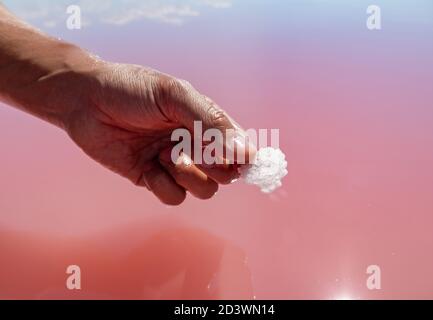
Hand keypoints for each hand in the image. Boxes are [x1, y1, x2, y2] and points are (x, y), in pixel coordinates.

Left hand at [62, 61, 254, 204]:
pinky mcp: (153, 179)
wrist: (85, 101)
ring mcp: (174, 164)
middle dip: (214, 167)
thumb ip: (210, 122)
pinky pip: (174, 197)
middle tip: (192, 151)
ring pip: (204, 190)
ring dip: (188, 177)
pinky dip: (163, 185)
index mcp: (205, 122)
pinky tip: (148, 166)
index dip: (244, 158)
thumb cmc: (132, 90)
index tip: (243, 162)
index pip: (238, 146)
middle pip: (225, 174)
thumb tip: (247, 152)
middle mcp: (194, 145)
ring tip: (165, 156)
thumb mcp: (174, 96)